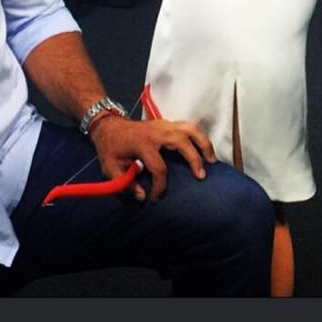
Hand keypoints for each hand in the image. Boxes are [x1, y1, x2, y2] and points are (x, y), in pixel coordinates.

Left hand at [88, 113, 215, 202]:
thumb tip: (142, 196)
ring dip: (203, 143)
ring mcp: (164, 124)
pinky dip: (199, 136)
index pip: (158, 167)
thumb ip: (124, 185)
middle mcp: (156, 132)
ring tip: (211, 160)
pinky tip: (204, 149)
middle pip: (182, 141)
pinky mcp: (167, 123)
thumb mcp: (109, 169)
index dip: (160, 186)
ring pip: (190, 128)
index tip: (155, 199)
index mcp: (142, 143)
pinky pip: (188, 125)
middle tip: (201, 176)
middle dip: (194, 159)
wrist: (109, 125)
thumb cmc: (110, 148)